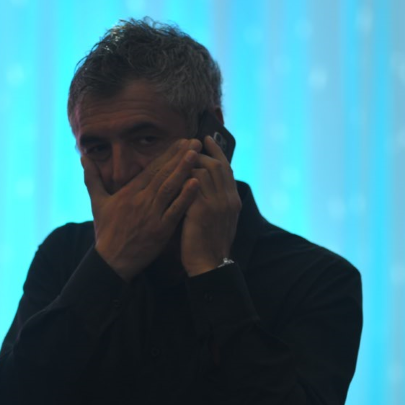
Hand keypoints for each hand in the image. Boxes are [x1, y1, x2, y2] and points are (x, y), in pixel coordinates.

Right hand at [83, 140, 202, 280]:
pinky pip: (175, 210)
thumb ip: (92, 178)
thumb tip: (83, 158)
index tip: (180, 142)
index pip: (151, 168)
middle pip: (163, 173)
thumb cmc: (106, 232)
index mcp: (129, 192)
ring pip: (170, 188)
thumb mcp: (97, 203)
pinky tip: (196, 183)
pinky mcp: (161, 230)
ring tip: (197, 155)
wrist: (111, 261)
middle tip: (194, 142)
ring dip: (184, 169)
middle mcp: (141, 200)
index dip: (167, 154)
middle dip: (180, 156)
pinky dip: (186, 196)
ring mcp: (152, 214)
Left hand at [181, 136, 240, 276]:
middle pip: (216, 165)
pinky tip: (171, 175)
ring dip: (189, 163)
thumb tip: (204, 185)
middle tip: (188, 143)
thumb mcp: (219, 220)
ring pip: (204, 171)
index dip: (216, 151)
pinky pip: (192, 185)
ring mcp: (217, 204)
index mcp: (233, 201)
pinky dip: (182, 177)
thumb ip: (216, 201)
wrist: (209, 266)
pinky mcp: (202, 210)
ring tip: (177, 158)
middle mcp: (228, 199)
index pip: (226, 168)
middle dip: (201, 152)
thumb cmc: (210, 245)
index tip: (205, 139)